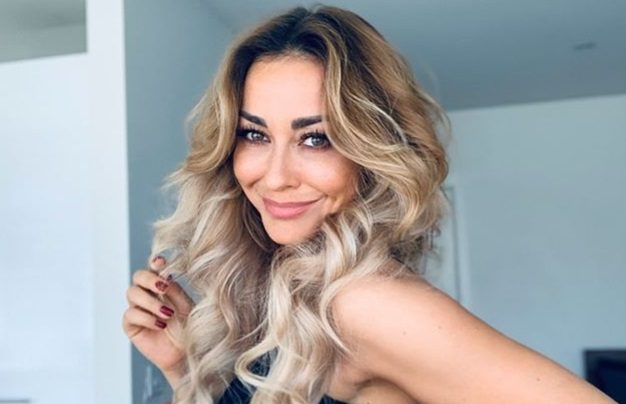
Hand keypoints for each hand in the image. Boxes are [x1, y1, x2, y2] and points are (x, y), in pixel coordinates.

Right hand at [123, 256, 192, 385]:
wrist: (186, 353)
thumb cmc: (189, 328)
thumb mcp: (186, 306)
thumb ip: (175, 290)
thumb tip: (164, 275)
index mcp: (163, 286)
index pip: (153, 268)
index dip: (154, 263)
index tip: (161, 263)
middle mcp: (148, 294)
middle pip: (138, 276)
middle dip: (149, 279)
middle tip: (163, 288)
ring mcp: (138, 309)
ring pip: (132, 293)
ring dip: (150, 302)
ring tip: (167, 314)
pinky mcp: (131, 325)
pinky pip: (130, 314)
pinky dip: (146, 318)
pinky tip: (160, 325)